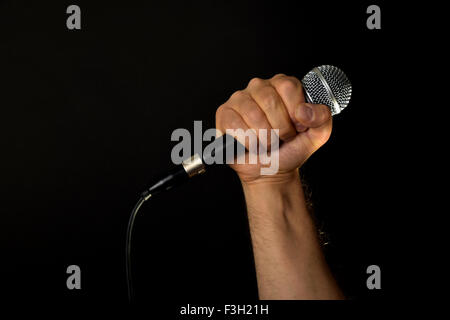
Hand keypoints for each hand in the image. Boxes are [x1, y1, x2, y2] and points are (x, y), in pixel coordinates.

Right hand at [215, 74, 331, 183]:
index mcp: (283, 84)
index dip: (295, 113)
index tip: (297, 127)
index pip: (288, 87)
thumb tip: (303, 111)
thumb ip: (321, 117)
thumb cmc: (290, 148)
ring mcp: (239, 99)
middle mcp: (260, 86)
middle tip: (281, 138)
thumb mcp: (317, 134)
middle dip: (280, 129)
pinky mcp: (224, 114)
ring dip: (264, 138)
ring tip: (267, 142)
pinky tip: (251, 144)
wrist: (272, 170)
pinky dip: (248, 142)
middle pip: (270, 101)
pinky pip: (236, 125)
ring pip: (253, 115)